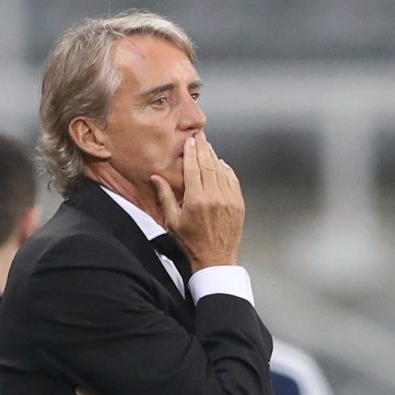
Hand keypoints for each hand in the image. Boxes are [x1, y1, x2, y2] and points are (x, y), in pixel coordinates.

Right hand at [150, 131, 243, 272]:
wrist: (216, 258)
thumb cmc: (193, 243)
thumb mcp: (173, 221)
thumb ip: (164, 196)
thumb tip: (156, 178)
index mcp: (196, 199)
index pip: (193, 168)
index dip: (191, 152)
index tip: (190, 141)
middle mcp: (214, 196)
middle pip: (208, 164)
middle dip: (203, 148)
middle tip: (200, 136)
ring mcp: (229, 199)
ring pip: (221, 170)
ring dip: (214, 156)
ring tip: (208, 147)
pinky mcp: (238, 203)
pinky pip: (232, 180)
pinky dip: (226, 170)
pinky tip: (221, 164)